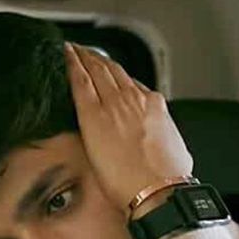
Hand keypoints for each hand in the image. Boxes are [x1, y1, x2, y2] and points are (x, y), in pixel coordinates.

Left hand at [64, 43, 192, 214]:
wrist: (159, 189)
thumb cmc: (167, 178)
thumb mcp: (173, 148)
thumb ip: (160, 135)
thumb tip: (158, 139)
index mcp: (154, 107)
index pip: (131, 84)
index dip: (117, 75)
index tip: (108, 71)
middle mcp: (135, 99)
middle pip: (113, 71)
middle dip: (97, 58)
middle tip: (85, 50)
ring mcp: (113, 104)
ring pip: (96, 70)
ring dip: (84, 56)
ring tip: (74, 49)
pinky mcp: (93, 114)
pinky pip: (80, 82)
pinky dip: (72, 64)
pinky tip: (65, 55)